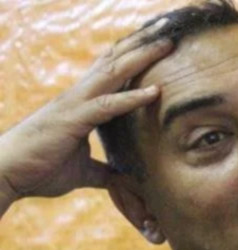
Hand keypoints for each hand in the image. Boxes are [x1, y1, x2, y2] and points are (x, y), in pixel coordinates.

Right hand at [0, 18, 172, 211]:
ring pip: (114, 73)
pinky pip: (108, 105)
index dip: (134, 56)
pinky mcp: (73, 120)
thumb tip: (121, 179)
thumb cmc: (39, 170)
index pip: (111, 71)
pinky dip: (133, 97)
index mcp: (82, 103)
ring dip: (142, 57)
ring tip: (167, 43)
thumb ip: (103, 172)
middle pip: (116, 62)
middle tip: (168, 30)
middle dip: (143, 45)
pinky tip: (155, 91)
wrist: (5, 174)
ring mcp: (76, 104)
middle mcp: (80, 96)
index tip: (157, 43)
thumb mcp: (82, 171)